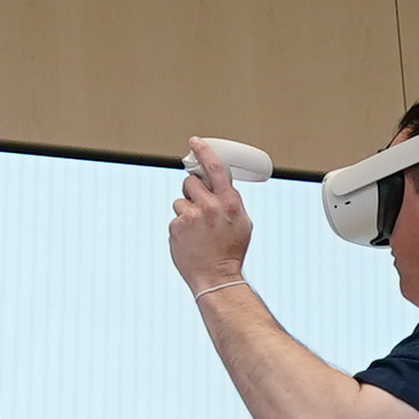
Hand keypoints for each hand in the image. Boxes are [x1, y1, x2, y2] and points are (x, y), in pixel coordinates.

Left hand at [165, 141, 257, 293]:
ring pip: (180, 200)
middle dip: (193, 190)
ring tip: (197, 229)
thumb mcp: (242, 221)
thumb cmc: (231, 250)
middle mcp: (209, 207)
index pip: (215, 168)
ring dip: (186, 210)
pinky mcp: (176, 228)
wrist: (215, 276)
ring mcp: (190, 217)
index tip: (194, 142)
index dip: (203, 151)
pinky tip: (190, 239)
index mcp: (229, 202)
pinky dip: (181, 226)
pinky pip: (175, 217)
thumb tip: (221, 183)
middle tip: (199, 205)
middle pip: (191, 182)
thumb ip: (231, 200)